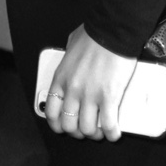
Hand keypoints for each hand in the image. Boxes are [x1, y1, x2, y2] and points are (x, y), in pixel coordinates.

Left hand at [41, 25, 137, 141]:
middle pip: (68, 125)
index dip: (58, 125)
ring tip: (101, 132)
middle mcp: (72, 90)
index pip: (51, 112)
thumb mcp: (71, 45)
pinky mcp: (109, 97)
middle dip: (77, 132)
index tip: (65, 127)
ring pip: (87, 129)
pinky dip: (112, 133)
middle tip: (85, 130)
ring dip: (94, 134)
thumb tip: (71, 53)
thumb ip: (69, 55)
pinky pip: (108, 125)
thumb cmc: (94, 34)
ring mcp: (90, 95)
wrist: (112, 30)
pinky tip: (115, 133)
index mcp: (60, 79)